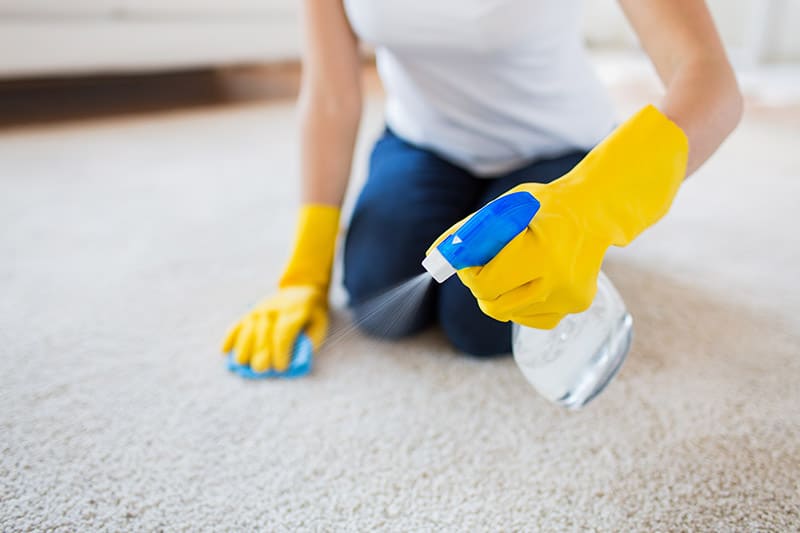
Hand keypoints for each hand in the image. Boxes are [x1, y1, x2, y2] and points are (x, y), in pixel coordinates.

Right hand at [221, 205, 339, 371]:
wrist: (301, 289)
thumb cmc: (312, 314)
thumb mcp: (320, 324)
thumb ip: (310, 341)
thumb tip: (295, 359)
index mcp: (294, 312)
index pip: (283, 333)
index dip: (280, 352)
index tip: (281, 367)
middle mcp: (274, 309)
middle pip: (263, 333)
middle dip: (260, 353)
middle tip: (261, 369)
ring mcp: (260, 309)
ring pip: (247, 329)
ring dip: (243, 347)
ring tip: (242, 363)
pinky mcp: (250, 312)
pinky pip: (237, 324)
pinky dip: (230, 337)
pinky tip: (224, 351)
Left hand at [434, 105, 688, 328]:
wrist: (594, 212)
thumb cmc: (542, 206)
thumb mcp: (503, 209)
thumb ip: (467, 233)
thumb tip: (433, 258)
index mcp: (540, 252)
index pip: (484, 283)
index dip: (468, 273)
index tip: (468, 259)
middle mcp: (559, 281)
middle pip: (492, 304)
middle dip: (480, 285)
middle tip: (486, 263)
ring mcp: (570, 298)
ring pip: (508, 313)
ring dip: (499, 293)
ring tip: (513, 266)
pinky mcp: (576, 307)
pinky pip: (530, 318)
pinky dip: (520, 303)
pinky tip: (531, 279)